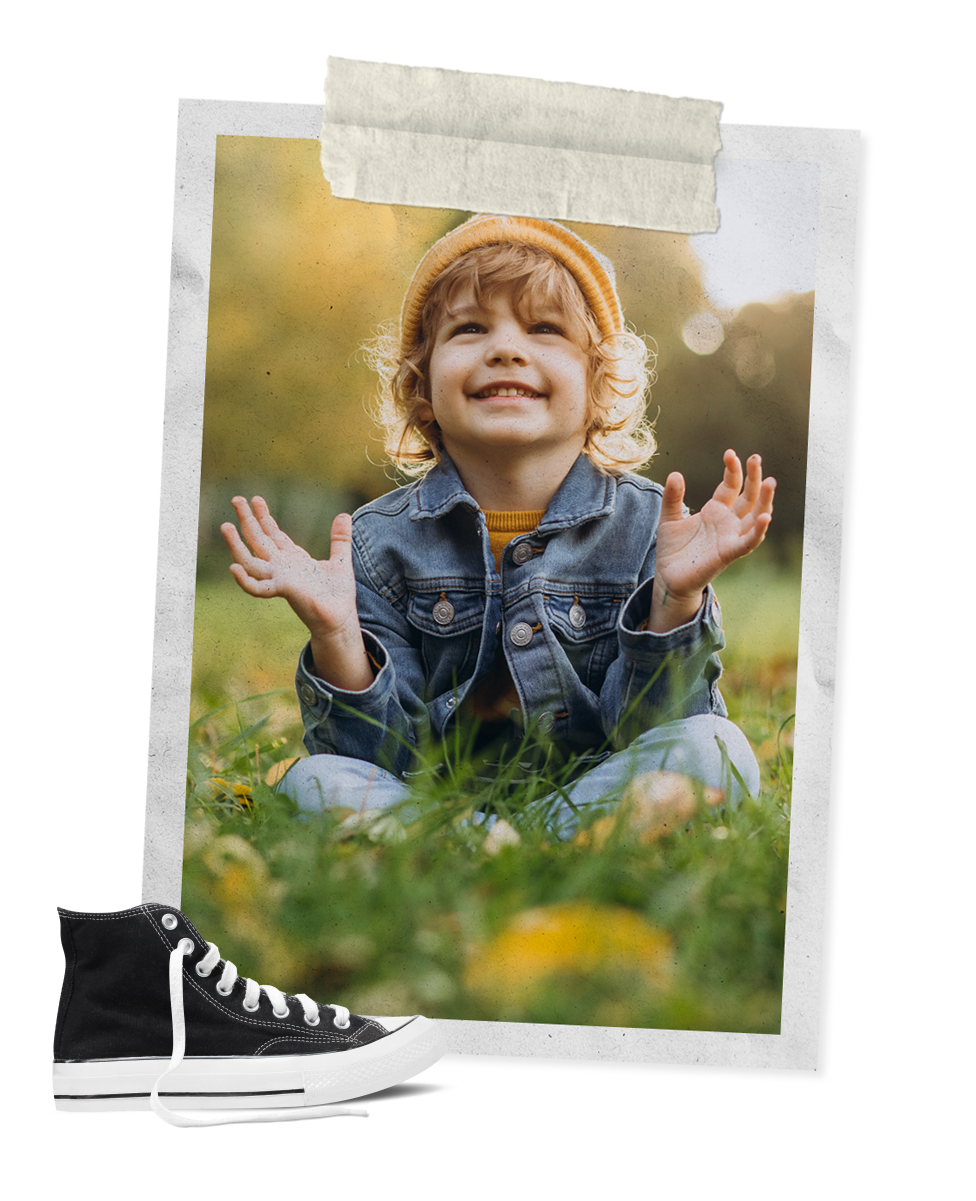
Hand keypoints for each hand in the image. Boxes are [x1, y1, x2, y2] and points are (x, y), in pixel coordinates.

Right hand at [220, 497, 358, 641]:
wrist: (341, 619)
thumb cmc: (337, 595)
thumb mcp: (340, 560)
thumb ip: (340, 538)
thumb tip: (345, 515)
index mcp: (293, 559)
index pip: (273, 534)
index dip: (263, 516)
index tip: (256, 499)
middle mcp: (282, 567)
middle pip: (259, 540)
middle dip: (247, 520)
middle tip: (236, 499)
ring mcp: (280, 579)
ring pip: (250, 560)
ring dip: (236, 544)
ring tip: (226, 526)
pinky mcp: (284, 591)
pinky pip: (258, 588)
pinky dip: (245, 580)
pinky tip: (234, 567)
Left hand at [651, 451, 775, 625]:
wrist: (669, 577)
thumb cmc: (673, 549)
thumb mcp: (669, 518)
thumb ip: (672, 497)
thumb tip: (675, 473)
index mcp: (715, 510)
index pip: (731, 486)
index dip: (733, 470)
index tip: (730, 454)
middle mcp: (728, 522)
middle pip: (748, 497)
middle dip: (754, 478)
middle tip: (756, 458)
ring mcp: (730, 537)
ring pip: (755, 516)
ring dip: (765, 500)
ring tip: (770, 481)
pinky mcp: (729, 553)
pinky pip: (748, 542)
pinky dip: (758, 531)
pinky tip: (765, 516)